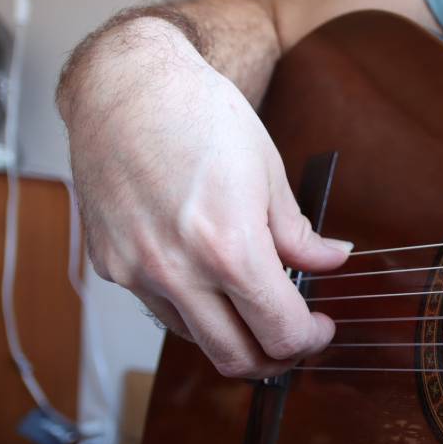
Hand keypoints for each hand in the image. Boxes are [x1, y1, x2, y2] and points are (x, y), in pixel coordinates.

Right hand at [64, 18, 350, 377]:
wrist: (127, 85)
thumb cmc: (201, 116)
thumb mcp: (269, 173)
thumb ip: (299, 235)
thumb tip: (332, 262)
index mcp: (228, 248)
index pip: (280, 331)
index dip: (310, 339)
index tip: (320, 327)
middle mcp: (178, 270)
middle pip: (235, 358)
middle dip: (275, 356)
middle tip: (294, 334)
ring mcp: (137, 273)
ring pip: (195, 340)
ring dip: (231, 334)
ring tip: (253, 302)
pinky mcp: (111, 267)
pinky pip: (160, 310)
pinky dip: (192, 308)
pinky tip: (209, 278)